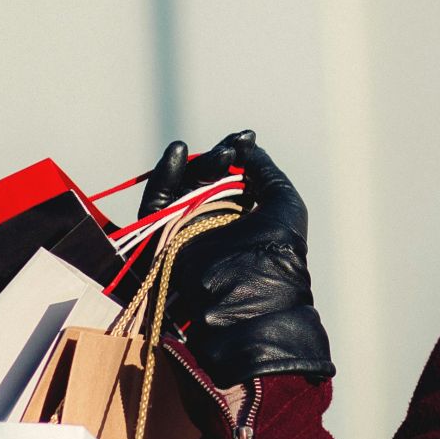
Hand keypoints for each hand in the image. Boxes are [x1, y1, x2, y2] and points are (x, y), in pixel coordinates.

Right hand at [139, 131, 334, 386]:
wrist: (249, 300)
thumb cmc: (277, 253)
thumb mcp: (283, 204)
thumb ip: (266, 171)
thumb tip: (248, 147)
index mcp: (245, 219)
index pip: (232, 179)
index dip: (236, 155)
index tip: (244, 138)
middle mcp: (214, 225)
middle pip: (205, 179)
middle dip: (218, 159)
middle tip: (231, 150)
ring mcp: (186, 233)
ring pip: (182, 188)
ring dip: (197, 165)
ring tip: (218, 155)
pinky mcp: (161, 241)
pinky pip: (155, 205)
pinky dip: (164, 178)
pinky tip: (177, 152)